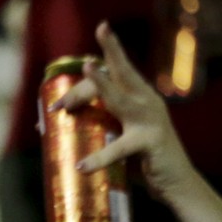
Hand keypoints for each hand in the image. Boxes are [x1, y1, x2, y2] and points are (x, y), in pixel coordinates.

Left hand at [52, 22, 200, 203]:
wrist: (178, 184)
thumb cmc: (142, 158)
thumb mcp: (118, 135)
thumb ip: (92, 125)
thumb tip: (43, 127)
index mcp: (140, 96)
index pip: (120, 68)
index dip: (108, 53)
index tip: (95, 37)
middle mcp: (147, 101)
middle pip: (122, 72)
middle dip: (109, 54)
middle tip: (85, 59)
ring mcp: (151, 120)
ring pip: (120, 98)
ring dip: (102, 85)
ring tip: (87, 70)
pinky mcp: (151, 142)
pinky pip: (119, 148)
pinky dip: (99, 158)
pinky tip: (82, 166)